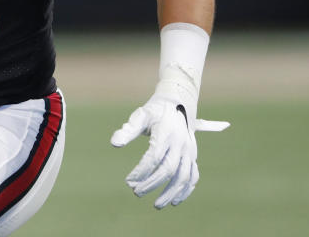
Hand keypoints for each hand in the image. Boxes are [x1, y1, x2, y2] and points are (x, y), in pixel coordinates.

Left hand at [111, 80, 228, 208]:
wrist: (178, 104)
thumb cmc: (155, 112)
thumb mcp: (140, 116)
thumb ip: (128, 129)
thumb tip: (114, 143)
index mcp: (167, 132)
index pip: (154, 156)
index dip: (141, 170)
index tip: (128, 180)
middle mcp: (181, 143)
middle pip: (169, 168)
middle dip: (152, 183)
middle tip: (136, 192)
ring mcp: (190, 151)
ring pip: (184, 176)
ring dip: (171, 193)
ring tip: (156, 205)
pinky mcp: (193, 156)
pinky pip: (193, 176)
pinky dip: (186, 190)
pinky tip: (174, 201)